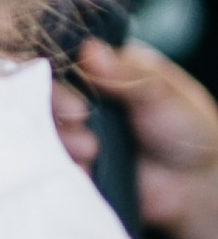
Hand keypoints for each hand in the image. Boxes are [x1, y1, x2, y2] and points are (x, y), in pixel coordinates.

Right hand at [55, 38, 217, 238]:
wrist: (196, 186)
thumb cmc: (188, 129)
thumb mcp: (163, 93)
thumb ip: (127, 73)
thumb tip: (89, 52)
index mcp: (102, 67)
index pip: (60, 59)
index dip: (55, 73)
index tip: (74, 95)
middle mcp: (81, 95)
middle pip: (43, 93)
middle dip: (56, 108)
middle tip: (80, 119)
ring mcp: (74, 131)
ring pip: (43, 128)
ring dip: (61, 138)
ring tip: (91, 150)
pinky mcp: (73, 162)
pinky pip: (51, 162)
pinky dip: (63, 166)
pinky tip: (86, 169)